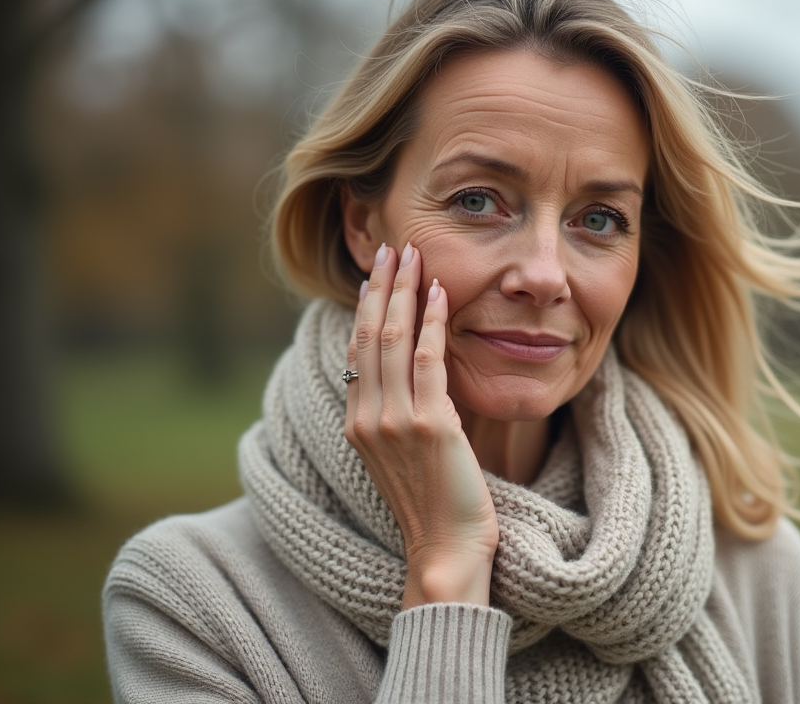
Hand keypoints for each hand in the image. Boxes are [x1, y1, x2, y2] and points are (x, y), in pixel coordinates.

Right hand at [344, 242, 498, 607]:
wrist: (444, 550)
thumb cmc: (432, 505)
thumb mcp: (402, 454)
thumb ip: (395, 414)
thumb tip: (401, 376)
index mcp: (356, 423)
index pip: (355, 351)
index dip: (365, 308)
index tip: (375, 275)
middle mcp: (367, 417)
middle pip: (368, 335)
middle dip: (381, 287)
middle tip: (393, 249)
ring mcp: (395, 420)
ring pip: (392, 339)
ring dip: (403, 292)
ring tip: (412, 257)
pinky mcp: (430, 424)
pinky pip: (427, 360)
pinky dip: (431, 323)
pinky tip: (438, 295)